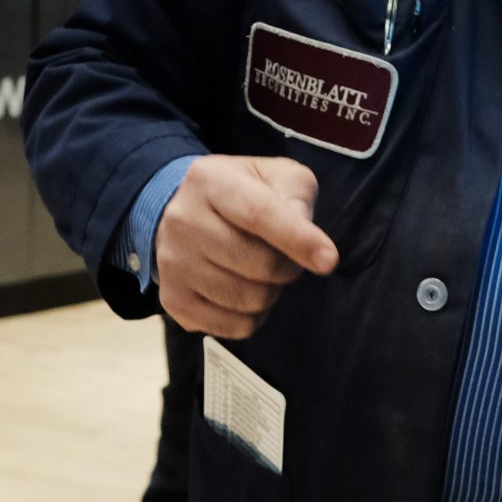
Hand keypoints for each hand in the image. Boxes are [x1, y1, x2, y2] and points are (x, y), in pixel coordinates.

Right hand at [154, 156, 339, 338]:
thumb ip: (295, 191)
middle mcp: (183, 221)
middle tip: (286, 257)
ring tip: (261, 273)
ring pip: (249, 300)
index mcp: (209, 181)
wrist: (180, 215)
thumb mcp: (272, 174)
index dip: (297, 238)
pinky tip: (244, 292)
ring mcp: (173, 264)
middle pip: (260, 264)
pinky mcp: (173, 300)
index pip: (258, 213)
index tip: (328, 260)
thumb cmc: (239, 194)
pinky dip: (253, 317)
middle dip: (289, 267)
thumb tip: (304, 228)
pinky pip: (233, 326)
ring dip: (271, 292)